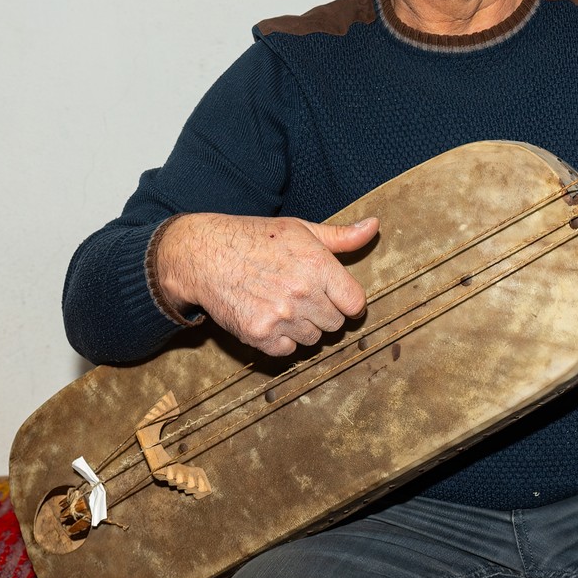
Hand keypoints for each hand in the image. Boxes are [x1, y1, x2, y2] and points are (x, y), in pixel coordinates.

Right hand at [156, 213, 377, 356]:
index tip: (337, 298)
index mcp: (318, 265)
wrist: (203, 254)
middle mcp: (302, 293)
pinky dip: (282, 340)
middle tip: (303, 297)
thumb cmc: (254, 238)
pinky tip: (269, 317)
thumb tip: (374, 226)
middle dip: (324, 313)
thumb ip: (341, 236)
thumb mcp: (300, 229)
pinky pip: (288, 351)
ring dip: (303, 327)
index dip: (348, 302)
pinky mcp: (259, 335)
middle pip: (335, 324)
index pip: (356, 304)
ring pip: (313, 339)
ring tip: (283, 304)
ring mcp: (281, 317)